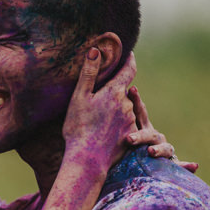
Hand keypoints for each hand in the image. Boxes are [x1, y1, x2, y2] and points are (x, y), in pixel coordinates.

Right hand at [62, 50, 137, 169]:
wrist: (87, 159)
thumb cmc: (79, 127)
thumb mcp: (79, 97)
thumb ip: (89, 73)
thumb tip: (96, 49)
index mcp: (114, 92)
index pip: (129, 69)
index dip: (129, 59)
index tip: (128, 53)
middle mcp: (127, 104)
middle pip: (125, 91)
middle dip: (116, 89)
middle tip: (101, 93)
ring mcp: (130, 121)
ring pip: (125, 108)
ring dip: (117, 108)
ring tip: (99, 117)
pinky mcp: (131, 136)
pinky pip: (125, 125)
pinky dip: (117, 124)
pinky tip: (104, 131)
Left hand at [126, 86, 198, 172]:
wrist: (146, 168)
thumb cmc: (130, 151)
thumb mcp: (124, 137)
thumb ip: (119, 122)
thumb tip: (118, 93)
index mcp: (144, 129)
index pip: (141, 113)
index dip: (137, 101)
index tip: (132, 89)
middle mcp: (155, 138)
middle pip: (149, 134)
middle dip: (140, 136)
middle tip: (129, 139)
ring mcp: (165, 150)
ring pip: (165, 149)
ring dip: (159, 149)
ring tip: (151, 151)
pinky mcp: (173, 164)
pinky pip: (181, 166)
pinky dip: (187, 166)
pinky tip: (194, 166)